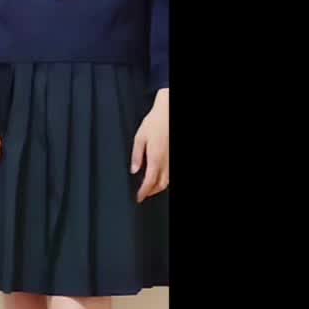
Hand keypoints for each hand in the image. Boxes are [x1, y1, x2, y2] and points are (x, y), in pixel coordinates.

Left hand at [131, 88, 168, 202]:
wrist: (169, 111)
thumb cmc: (155, 122)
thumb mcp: (140, 138)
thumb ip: (136, 156)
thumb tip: (134, 170)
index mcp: (155, 158)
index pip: (149, 182)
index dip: (143, 193)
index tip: (138, 197)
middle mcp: (166, 161)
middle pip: (160, 184)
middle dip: (151, 192)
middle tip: (143, 194)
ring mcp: (172, 159)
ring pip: (168, 180)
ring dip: (159, 186)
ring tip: (151, 187)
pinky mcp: (174, 156)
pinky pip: (171, 173)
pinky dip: (165, 178)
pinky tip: (160, 176)